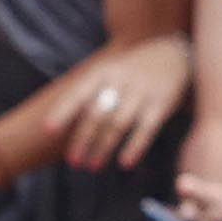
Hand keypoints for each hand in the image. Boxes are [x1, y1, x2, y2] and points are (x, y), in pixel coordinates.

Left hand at [51, 34, 191, 169]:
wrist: (174, 54)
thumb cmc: (130, 70)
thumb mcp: (107, 70)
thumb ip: (87, 93)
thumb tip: (58, 123)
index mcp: (102, 72)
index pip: (77, 93)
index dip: (62, 112)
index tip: (48, 131)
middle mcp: (120, 81)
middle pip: (96, 114)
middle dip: (83, 140)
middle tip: (72, 162)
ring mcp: (142, 92)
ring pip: (118, 124)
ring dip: (103, 147)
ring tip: (92, 166)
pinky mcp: (162, 104)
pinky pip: (146, 129)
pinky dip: (135, 147)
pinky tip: (124, 163)